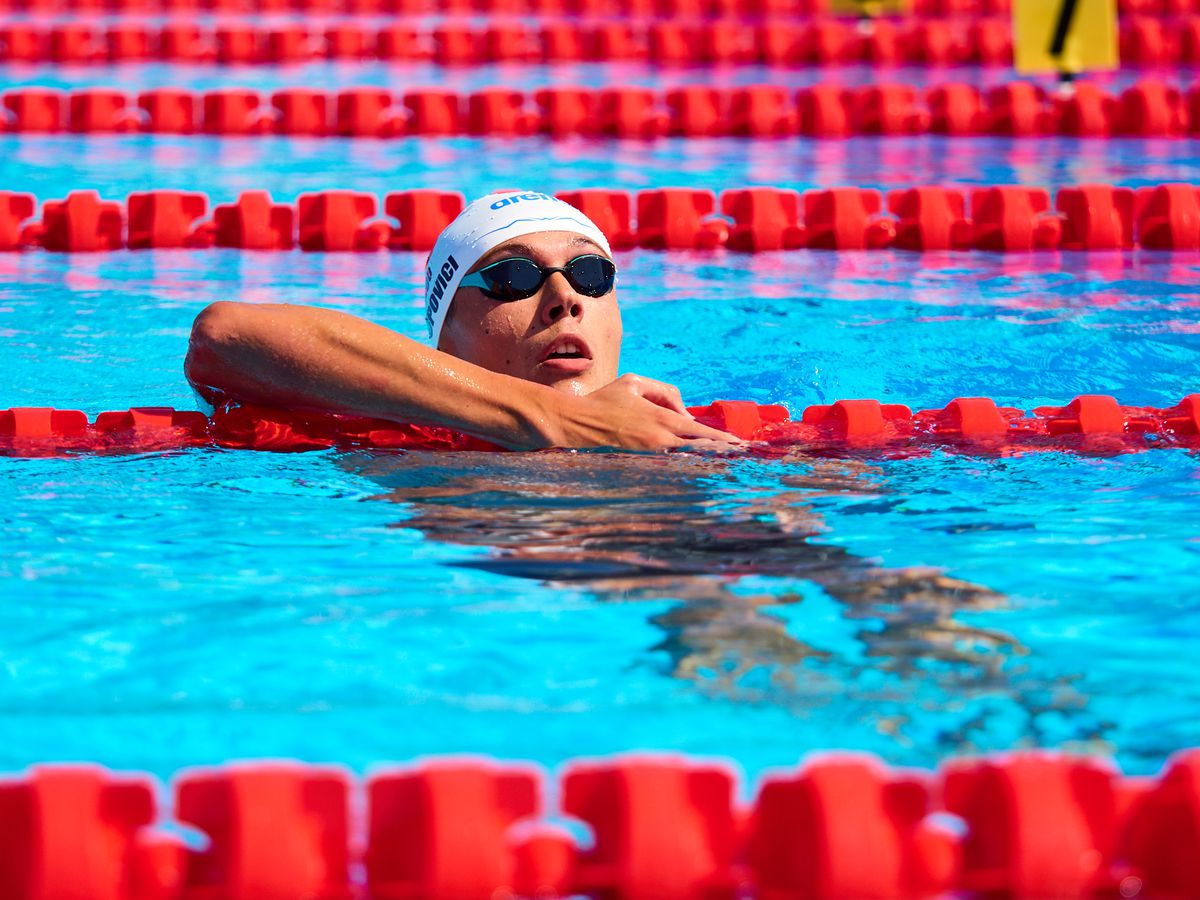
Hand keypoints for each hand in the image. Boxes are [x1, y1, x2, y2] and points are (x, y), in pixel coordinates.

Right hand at [546, 374, 744, 450]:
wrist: (575, 423)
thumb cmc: (603, 400)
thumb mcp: (634, 383)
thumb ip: (664, 391)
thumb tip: (683, 411)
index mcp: (662, 418)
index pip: (701, 433)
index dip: (723, 441)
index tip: (739, 445)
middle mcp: (659, 439)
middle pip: (699, 451)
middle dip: (721, 455)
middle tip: (741, 459)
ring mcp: (649, 455)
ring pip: (685, 461)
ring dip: (703, 463)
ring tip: (723, 466)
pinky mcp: (638, 465)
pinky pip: (665, 468)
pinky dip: (681, 469)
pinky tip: (691, 471)